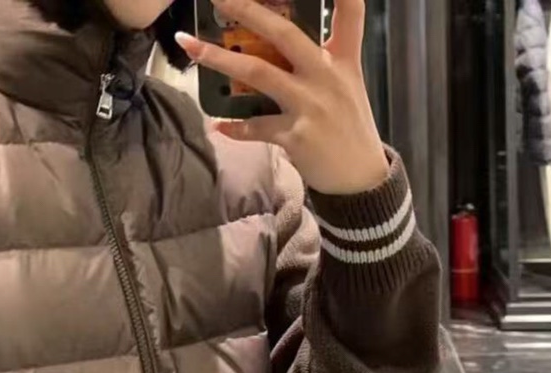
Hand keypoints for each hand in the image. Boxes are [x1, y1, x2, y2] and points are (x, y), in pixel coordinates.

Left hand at [175, 0, 388, 194]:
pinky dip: (236, 127)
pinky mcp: (295, 136)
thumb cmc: (349, 127)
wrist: (359, 177)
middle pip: (284, 34)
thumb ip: (321, 59)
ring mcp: (309, 105)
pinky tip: (219, 126)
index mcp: (343, 59)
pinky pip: (256, 127)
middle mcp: (326, 76)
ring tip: (191, 47)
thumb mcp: (347, 85)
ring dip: (220, 59)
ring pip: (258, 73)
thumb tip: (280, 41)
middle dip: (248, 10)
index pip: (351, 12)